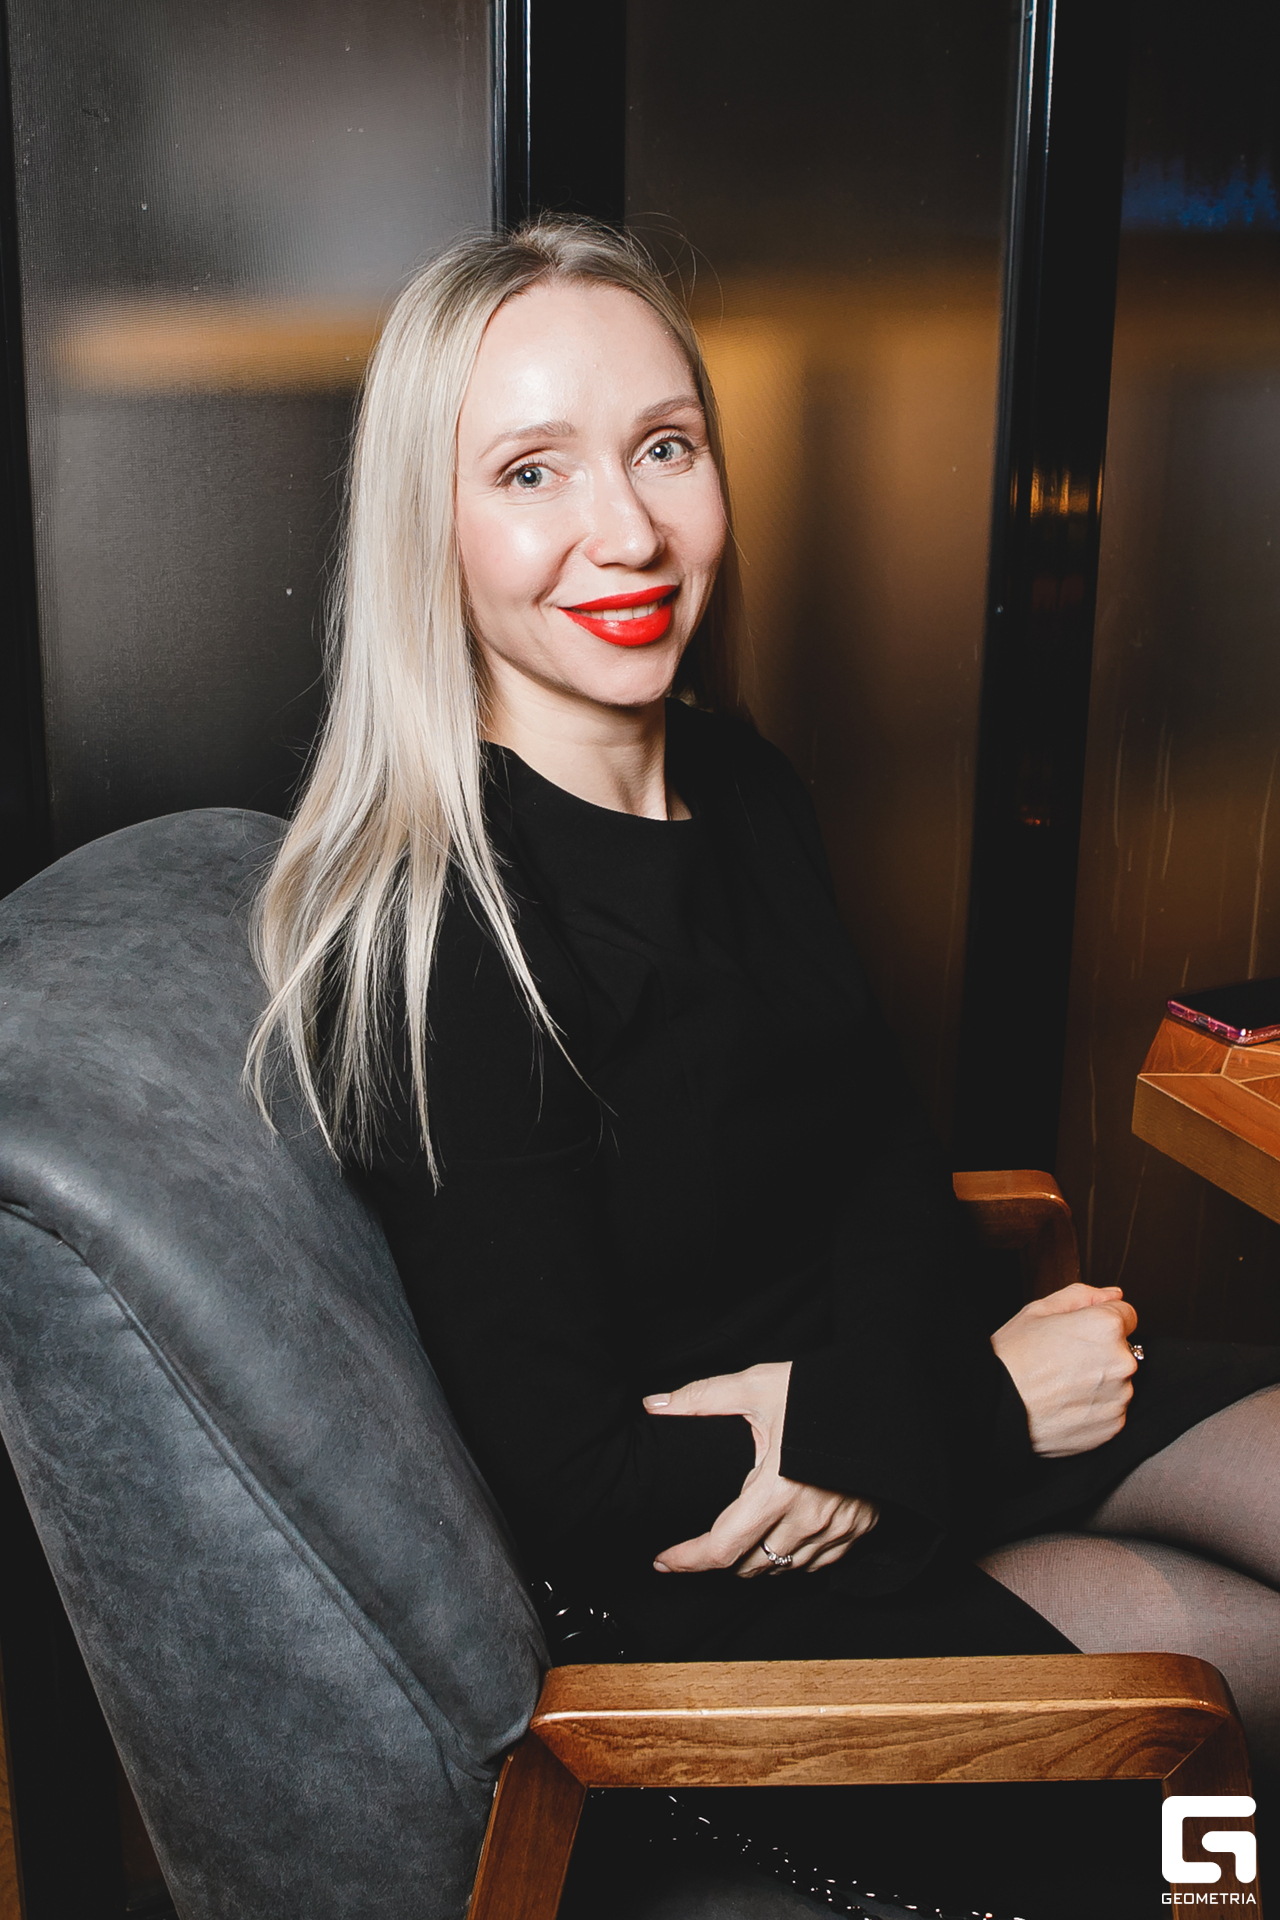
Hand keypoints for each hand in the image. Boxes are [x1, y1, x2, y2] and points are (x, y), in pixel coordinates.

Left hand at [642, 1361, 878, 1575]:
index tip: (663, 1561)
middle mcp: (808, 1519)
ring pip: (784, 1568)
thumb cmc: (820, 1389)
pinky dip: (793, 1558)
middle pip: (750, 1566)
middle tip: (698, 1545)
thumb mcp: (757, 1386)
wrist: (886, 1395)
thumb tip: (652, 1404)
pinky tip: (781, 1536)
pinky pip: (817, 1563)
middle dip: (719, 1561)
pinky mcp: (859, 1529)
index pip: (722, 1547)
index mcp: (777, 1489)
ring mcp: (837, 1529)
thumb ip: (701, 1398)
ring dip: (757, 1561)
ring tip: (739, 1539)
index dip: (687, 1560)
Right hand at [991, 1282, 1138, 1456]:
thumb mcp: (1038, 1311)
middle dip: (1101, 1351)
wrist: (995, 1408)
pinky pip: (1111, 1409)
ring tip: (1062, 1385)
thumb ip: (1082, 1296)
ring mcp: (1119, 1397)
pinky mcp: (1113, 1425)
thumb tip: (1112, 1296)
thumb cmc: (1012, 1359)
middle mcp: (1121, 1363)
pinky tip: (1066, 1404)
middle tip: (1064, 1360)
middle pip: (1123, 1349)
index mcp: (1106, 1328)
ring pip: (1118, 1381)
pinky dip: (1094, 1407)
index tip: (1080, 1333)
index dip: (1100, 1320)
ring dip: (1099, 1381)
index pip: (1127, 1314)